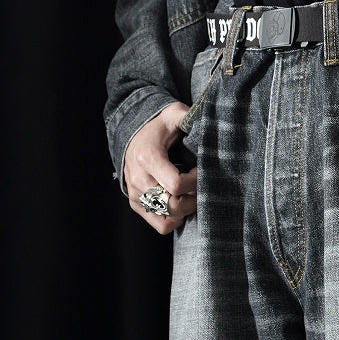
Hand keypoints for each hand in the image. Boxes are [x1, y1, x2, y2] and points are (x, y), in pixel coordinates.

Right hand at [124, 101, 196, 234]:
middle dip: (193, 200)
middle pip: (173, 205)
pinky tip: (180, 204)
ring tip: (190, 196)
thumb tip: (206, 118)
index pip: (176, 185)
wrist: (132, 133)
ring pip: (167, 218)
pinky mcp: (136, 203)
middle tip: (199, 188)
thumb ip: (188, 116)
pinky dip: (174, 219)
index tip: (201, 172)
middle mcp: (138, 179)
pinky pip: (160, 224)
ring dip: (185, 211)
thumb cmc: (157, 126)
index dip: (195, 183)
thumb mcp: (173, 114)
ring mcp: (136, 193)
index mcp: (148, 158)